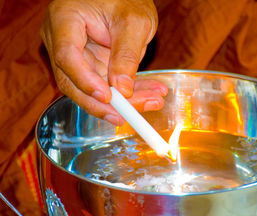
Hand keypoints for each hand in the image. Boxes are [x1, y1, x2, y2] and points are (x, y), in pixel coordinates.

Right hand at [40, 0, 166, 124]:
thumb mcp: (133, 22)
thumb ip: (126, 54)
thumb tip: (123, 90)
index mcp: (65, 20)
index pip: (67, 57)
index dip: (86, 81)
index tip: (109, 97)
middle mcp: (62, 40)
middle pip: (75, 81)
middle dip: (106, 102)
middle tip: (134, 113)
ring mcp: (75, 54)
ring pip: (92, 88)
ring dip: (123, 100)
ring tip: (154, 101)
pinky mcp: (90, 64)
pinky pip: (104, 84)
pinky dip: (127, 92)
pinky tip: (149, 94)